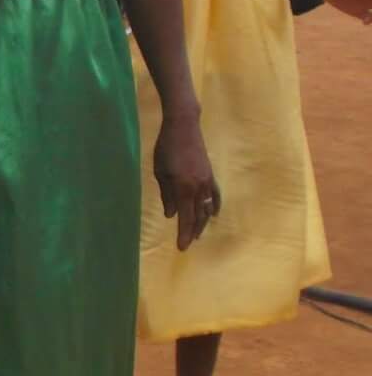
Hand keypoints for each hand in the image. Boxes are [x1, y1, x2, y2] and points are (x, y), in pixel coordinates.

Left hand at [153, 112, 219, 249]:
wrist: (184, 127)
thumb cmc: (166, 148)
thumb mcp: (160, 171)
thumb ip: (166, 194)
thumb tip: (171, 215)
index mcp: (183, 187)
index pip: (185, 217)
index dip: (183, 233)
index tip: (181, 248)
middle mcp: (199, 187)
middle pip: (198, 215)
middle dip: (192, 231)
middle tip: (187, 244)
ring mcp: (207, 181)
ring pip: (207, 208)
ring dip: (202, 222)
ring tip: (197, 234)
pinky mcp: (210, 175)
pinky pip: (215, 195)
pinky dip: (214, 206)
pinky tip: (213, 214)